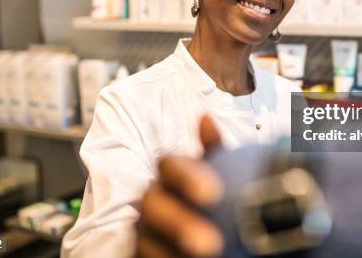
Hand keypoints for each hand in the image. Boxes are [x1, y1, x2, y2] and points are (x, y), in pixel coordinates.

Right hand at [136, 116, 224, 257]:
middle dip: (178, 222)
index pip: (168, 165)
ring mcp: (144, 232)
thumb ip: (214, 152)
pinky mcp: (141, 255)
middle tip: (211, 241)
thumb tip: (204, 117)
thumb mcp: (220, 176)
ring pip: (145, 239)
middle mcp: (152, 203)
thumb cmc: (217, 205)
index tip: (214, 193)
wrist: (213, 242)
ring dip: (171, 251)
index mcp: (169, 177)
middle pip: (152, 205)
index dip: (187, 176)